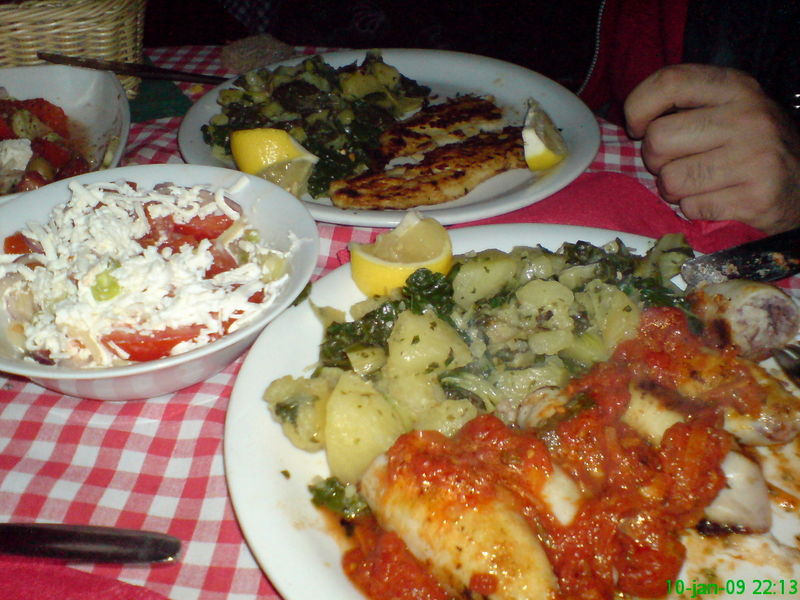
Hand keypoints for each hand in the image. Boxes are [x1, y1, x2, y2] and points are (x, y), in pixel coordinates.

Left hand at [624, 64, 799, 233]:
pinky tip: (717, 200)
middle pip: (658, 138)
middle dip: (655, 159)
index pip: (669, 81)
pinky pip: (690, 208)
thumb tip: (631, 118)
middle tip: (676, 162)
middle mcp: (748, 117)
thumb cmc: (751, 145)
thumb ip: (686, 105)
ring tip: (697, 183)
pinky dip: (695, 209)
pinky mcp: (755, 198)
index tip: (638, 127)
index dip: (638, 107)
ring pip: (670, 180)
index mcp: (736, 87)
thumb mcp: (728, 108)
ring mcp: (755, 158)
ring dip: (673, 189)